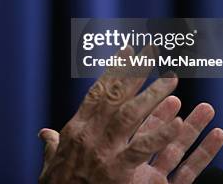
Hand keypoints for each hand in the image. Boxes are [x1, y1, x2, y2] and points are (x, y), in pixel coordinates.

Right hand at [38, 47, 222, 182]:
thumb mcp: (51, 165)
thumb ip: (52, 146)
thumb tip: (44, 133)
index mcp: (76, 129)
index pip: (98, 92)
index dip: (114, 70)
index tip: (128, 50)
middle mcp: (89, 135)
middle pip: (116, 96)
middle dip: (135, 71)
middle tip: (153, 51)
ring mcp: (103, 152)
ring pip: (131, 116)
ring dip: (152, 95)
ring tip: (171, 79)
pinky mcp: (117, 171)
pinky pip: (142, 149)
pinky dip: (160, 135)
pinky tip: (178, 122)